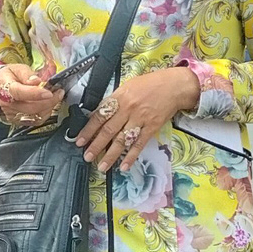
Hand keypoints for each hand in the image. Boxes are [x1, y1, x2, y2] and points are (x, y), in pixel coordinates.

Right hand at [0, 63, 63, 123]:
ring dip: (49, 107)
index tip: (49, 92)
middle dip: (49, 101)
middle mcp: (8, 105)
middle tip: (59, 92)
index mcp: (6, 89)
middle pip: (31, 108)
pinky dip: (45, 113)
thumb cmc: (8, 77)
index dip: (35, 94)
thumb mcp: (16, 68)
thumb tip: (36, 81)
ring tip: (55, 97)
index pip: (20, 93)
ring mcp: (13, 115)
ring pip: (35, 116)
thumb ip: (26, 74)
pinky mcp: (18, 121)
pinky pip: (36, 121)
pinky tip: (48, 105)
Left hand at [75, 66, 200, 172]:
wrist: (173, 86)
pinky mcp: (152, 127)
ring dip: (111, 155)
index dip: (88, 130)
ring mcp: (140, 119)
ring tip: (102, 166)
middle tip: (87, 157)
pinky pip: (139, 144)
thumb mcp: (127, 87)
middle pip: (108, 130)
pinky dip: (131, 156)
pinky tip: (124, 166)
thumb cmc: (149, 84)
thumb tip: (99, 114)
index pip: (99, 116)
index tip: (79, 141)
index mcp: (119, 98)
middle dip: (96, 146)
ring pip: (122, 140)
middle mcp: (128, 110)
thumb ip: (114, 101)